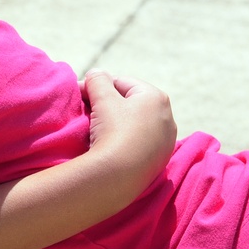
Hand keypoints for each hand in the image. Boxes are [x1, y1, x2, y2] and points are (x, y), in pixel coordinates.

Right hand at [81, 70, 176, 188]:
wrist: (119, 176)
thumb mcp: (102, 98)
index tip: (81, 95)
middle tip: (87, 112)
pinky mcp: (159, 161)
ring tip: (97, 130)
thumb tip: (96, 73)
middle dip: (108, 104)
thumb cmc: (113, 130)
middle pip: (129, 103)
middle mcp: (167, 117)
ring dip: (116, 122)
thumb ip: (97, 80)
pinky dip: (124, 140)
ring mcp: (165, 141)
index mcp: (156, 97)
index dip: (98, 86)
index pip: (121, 82)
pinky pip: (138, 142)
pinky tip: (110, 146)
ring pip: (134, 123)